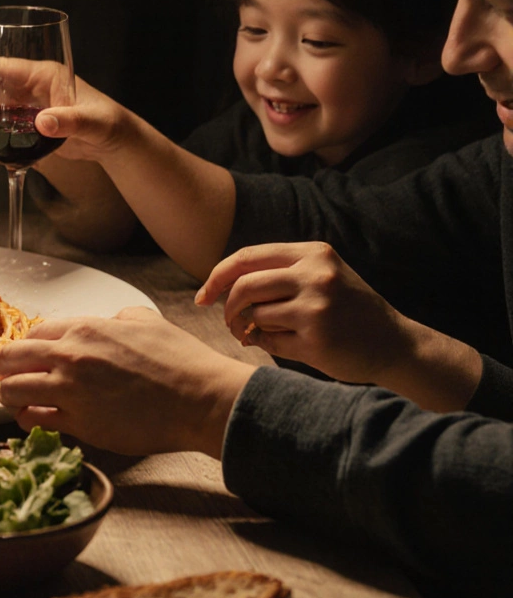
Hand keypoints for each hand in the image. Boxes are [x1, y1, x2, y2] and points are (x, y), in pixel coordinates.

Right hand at [0, 59, 135, 162]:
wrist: (115, 142)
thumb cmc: (108, 123)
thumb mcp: (90, 122)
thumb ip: (68, 122)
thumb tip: (42, 123)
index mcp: (42, 75)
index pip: (0, 66)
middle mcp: (31, 86)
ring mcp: (29, 105)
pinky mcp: (29, 124)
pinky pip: (2, 126)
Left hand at [0, 307, 253, 457]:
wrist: (201, 399)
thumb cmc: (181, 361)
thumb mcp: (146, 320)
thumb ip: (117, 318)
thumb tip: (109, 321)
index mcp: (85, 328)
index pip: (31, 334)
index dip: (26, 349)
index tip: (27, 360)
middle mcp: (71, 356)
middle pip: (9, 359)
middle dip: (4, 370)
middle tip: (11, 380)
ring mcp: (72, 391)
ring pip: (11, 391)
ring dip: (9, 397)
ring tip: (19, 403)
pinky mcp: (80, 424)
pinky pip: (35, 421)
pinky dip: (29, 420)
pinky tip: (37, 419)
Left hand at [195, 242, 409, 384]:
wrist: (395, 344)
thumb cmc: (348, 310)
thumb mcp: (320, 275)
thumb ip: (278, 273)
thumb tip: (219, 285)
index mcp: (313, 253)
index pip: (247, 257)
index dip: (217, 276)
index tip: (203, 296)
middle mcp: (315, 275)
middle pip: (244, 287)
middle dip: (227, 308)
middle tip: (230, 323)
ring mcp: (316, 308)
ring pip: (255, 315)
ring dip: (249, 328)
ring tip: (261, 333)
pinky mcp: (316, 339)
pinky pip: (268, 341)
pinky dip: (266, 344)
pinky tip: (284, 344)